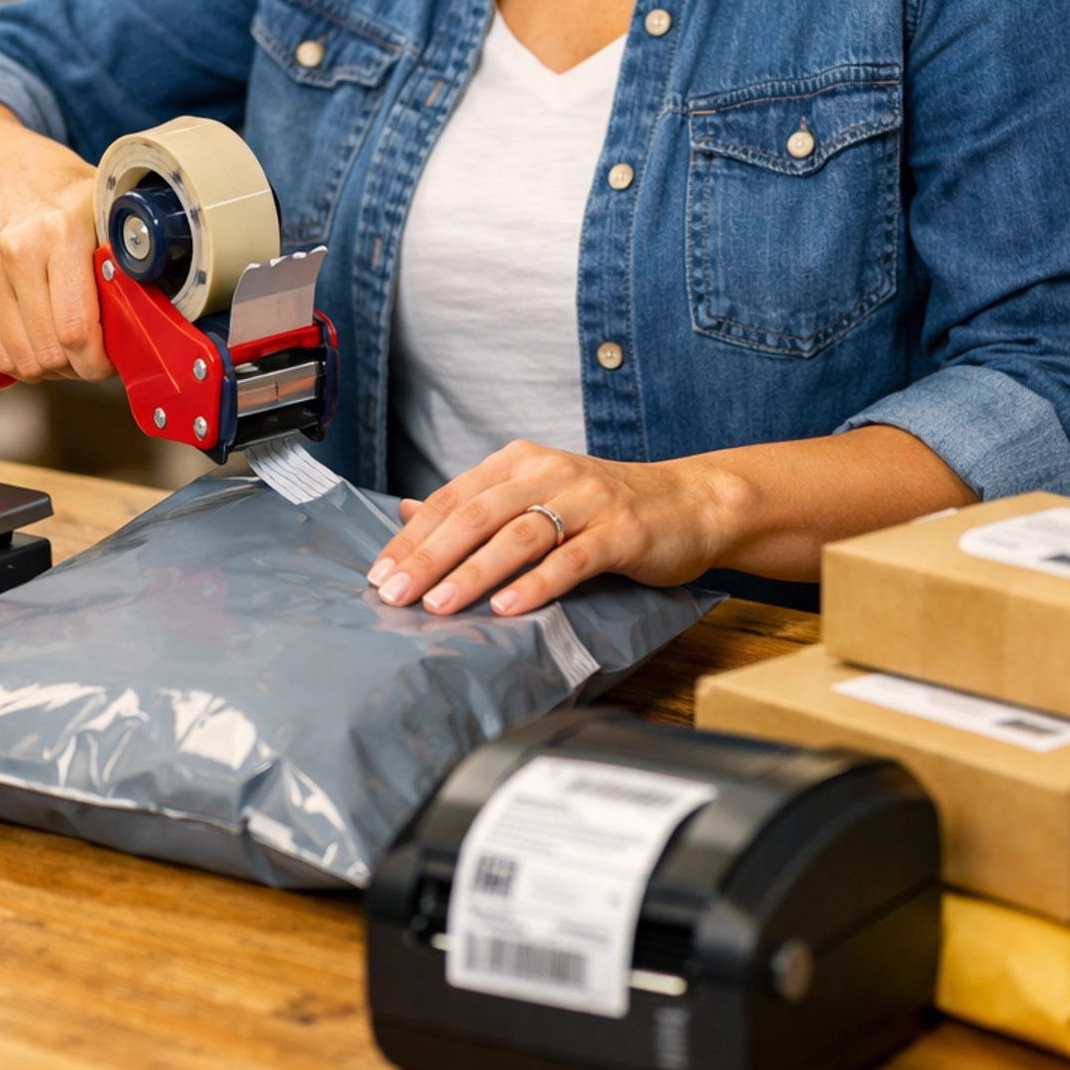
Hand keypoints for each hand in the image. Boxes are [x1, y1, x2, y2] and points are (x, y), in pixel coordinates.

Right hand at [0, 130, 112, 384]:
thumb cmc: (68, 201)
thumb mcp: (109, 213)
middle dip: (79, 367)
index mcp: (61, 231)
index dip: (98, 361)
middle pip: (50, 351)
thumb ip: (131, 256)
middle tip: (94, 356)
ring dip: (51, 369)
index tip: (113, 359)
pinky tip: (41, 345)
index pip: (76, 329)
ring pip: (22, 360)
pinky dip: (22, 362)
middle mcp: (18, 251)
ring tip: (69, 350)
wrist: (8, 178)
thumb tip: (154, 310)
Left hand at [365, 440, 734, 616]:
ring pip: (518, 535)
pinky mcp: (621, 532)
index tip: (379, 573)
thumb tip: (406, 514)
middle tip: (395, 593)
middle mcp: (549, 473)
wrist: (691, 502)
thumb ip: (476, 505)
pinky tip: (509, 606)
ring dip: (473, 572)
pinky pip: (572, 558)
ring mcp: (587, 501)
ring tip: (439, 605)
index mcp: (520, 462)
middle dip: (430, 557)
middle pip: (477, 515)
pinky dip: (537, 583)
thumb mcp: (536, 494)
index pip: (453, 498)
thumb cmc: (606, 507)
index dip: (413, 537)